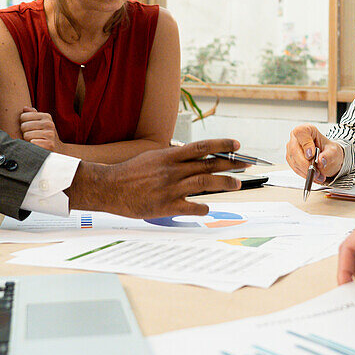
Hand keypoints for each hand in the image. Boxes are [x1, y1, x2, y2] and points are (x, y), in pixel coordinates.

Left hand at [19, 107, 63, 151]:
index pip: (23, 116)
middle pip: (24, 126)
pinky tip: (36, 147)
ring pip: (26, 135)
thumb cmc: (40, 136)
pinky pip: (32, 143)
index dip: (23, 124)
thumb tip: (25, 108)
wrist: (49, 151)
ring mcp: (50, 134)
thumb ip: (31, 114)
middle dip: (25, 132)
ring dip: (27, 140)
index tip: (30, 129)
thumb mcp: (37, 123)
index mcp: (46, 116)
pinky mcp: (49, 145)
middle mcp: (49, 124)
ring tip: (34, 141)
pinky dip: (32, 146)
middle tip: (32, 136)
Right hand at [68, 138, 243, 217]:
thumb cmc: (131, 173)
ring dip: (223, 184)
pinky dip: (202, 208)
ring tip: (236, 184)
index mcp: (169, 156)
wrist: (109, 188)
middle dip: (230, 165)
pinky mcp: (165, 206)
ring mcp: (170, 188)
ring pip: (204, 184)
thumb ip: (174, 158)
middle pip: (208, 166)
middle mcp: (172, 170)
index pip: (201, 148)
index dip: (221, 145)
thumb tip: (195, 158)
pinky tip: (207, 208)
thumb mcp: (153, 157)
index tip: (236, 145)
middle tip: (245, 165)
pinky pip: (191, 207)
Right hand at [285, 124, 343, 183]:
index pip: (300, 133)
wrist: (327, 156)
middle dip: (305, 164)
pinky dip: (304, 174)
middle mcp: (296, 138)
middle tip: (316, 172)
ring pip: (294, 161)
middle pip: (294, 150)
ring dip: (306, 171)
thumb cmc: (328, 150)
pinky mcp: (291, 159)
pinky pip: (295, 168)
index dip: (305, 144)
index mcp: (307, 130)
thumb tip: (321, 161)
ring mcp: (291, 148)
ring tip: (318, 176)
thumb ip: (328, 155)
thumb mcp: (334, 151)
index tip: (311, 155)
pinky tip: (313, 176)